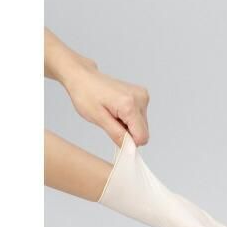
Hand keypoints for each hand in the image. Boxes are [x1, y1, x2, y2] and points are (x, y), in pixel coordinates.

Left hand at [44, 28, 149, 145]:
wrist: (83, 77)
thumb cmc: (86, 94)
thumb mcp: (98, 119)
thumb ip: (117, 135)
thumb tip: (131, 149)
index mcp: (129, 104)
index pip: (142, 137)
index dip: (129, 142)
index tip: (115, 136)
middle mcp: (140, 98)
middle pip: (143, 131)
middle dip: (128, 132)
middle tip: (111, 121)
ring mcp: (142, 95)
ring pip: (142, 125)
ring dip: (128, 125)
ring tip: (113, 114)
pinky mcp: (142, 95)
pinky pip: (140, 117)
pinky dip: (129, 118)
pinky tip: (117, 110)